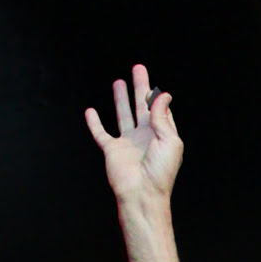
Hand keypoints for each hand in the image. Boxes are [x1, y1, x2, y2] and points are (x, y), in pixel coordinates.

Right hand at [85, 63, 182, 209]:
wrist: (142, 193)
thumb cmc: (160, 171)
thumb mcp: (170, 141)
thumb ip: (163, 116)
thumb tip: (162, 94)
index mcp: (162, 135)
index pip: (160, 110)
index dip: (157, 97)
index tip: (155, 87)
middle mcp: (145, 136)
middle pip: (141, 106)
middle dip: (139, 87)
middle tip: (137, 68)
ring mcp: (128, 143)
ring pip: (123, 115)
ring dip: (120, 99)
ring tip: (118, 82)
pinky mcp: (112, 150)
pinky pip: (101, 133)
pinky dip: (94, 122)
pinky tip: (90, 111)